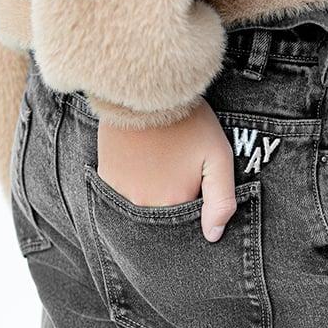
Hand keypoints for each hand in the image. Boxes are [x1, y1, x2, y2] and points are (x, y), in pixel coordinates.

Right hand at [97, 99, 236, 241]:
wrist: (148, 91)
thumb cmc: (188, 123)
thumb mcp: (218, 157)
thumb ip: (221, 201)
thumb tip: (212, 235)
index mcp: (174, 203)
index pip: (184, 224)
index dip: (192, 206)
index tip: (194, 185)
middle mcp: (144, 204)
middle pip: (161, 217)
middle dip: (171, 200)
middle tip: (177, 172)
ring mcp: (121, 192)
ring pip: (140, 206)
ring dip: (151, 194)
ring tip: (161, 167)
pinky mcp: (106, 177)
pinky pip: (120, 194)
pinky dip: (132, 184)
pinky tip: (143, 164)